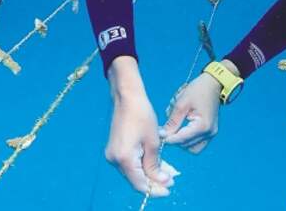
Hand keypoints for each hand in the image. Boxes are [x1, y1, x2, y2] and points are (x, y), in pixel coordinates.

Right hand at [105, 57, 179, 196]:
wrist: (127, 97)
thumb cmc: (142, 115)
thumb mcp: (153, 141)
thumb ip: (155, 164)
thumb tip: (160, 181)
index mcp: (124, 158)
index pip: (140, 183)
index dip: (155, 189)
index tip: (169, 189)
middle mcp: (114, 160)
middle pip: (136, 179)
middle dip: (154, 182)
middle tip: (172, 180)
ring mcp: (113, 155)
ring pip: (133, 172)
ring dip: (149, 174)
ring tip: (168, 172)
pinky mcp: (115, 150)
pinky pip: (130, 163)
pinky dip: (143, 165)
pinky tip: (157, 164)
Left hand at [160, 60, 236, 153]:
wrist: (213, 84)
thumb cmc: (197, 91)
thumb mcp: (181, 104)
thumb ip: (172, 122)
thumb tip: (162, 134)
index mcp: (202, 126)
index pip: (182, 139)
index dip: (168, 139)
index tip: (158, 135)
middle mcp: (209, 133)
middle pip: (187, 146)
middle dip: (174, 140)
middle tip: (165, 131)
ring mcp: (211, 134)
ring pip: (193, 148)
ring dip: (182, 142)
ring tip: (174, 130)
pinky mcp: (210, 132)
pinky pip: (198, 143)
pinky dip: (188, 140)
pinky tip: (182, 129)